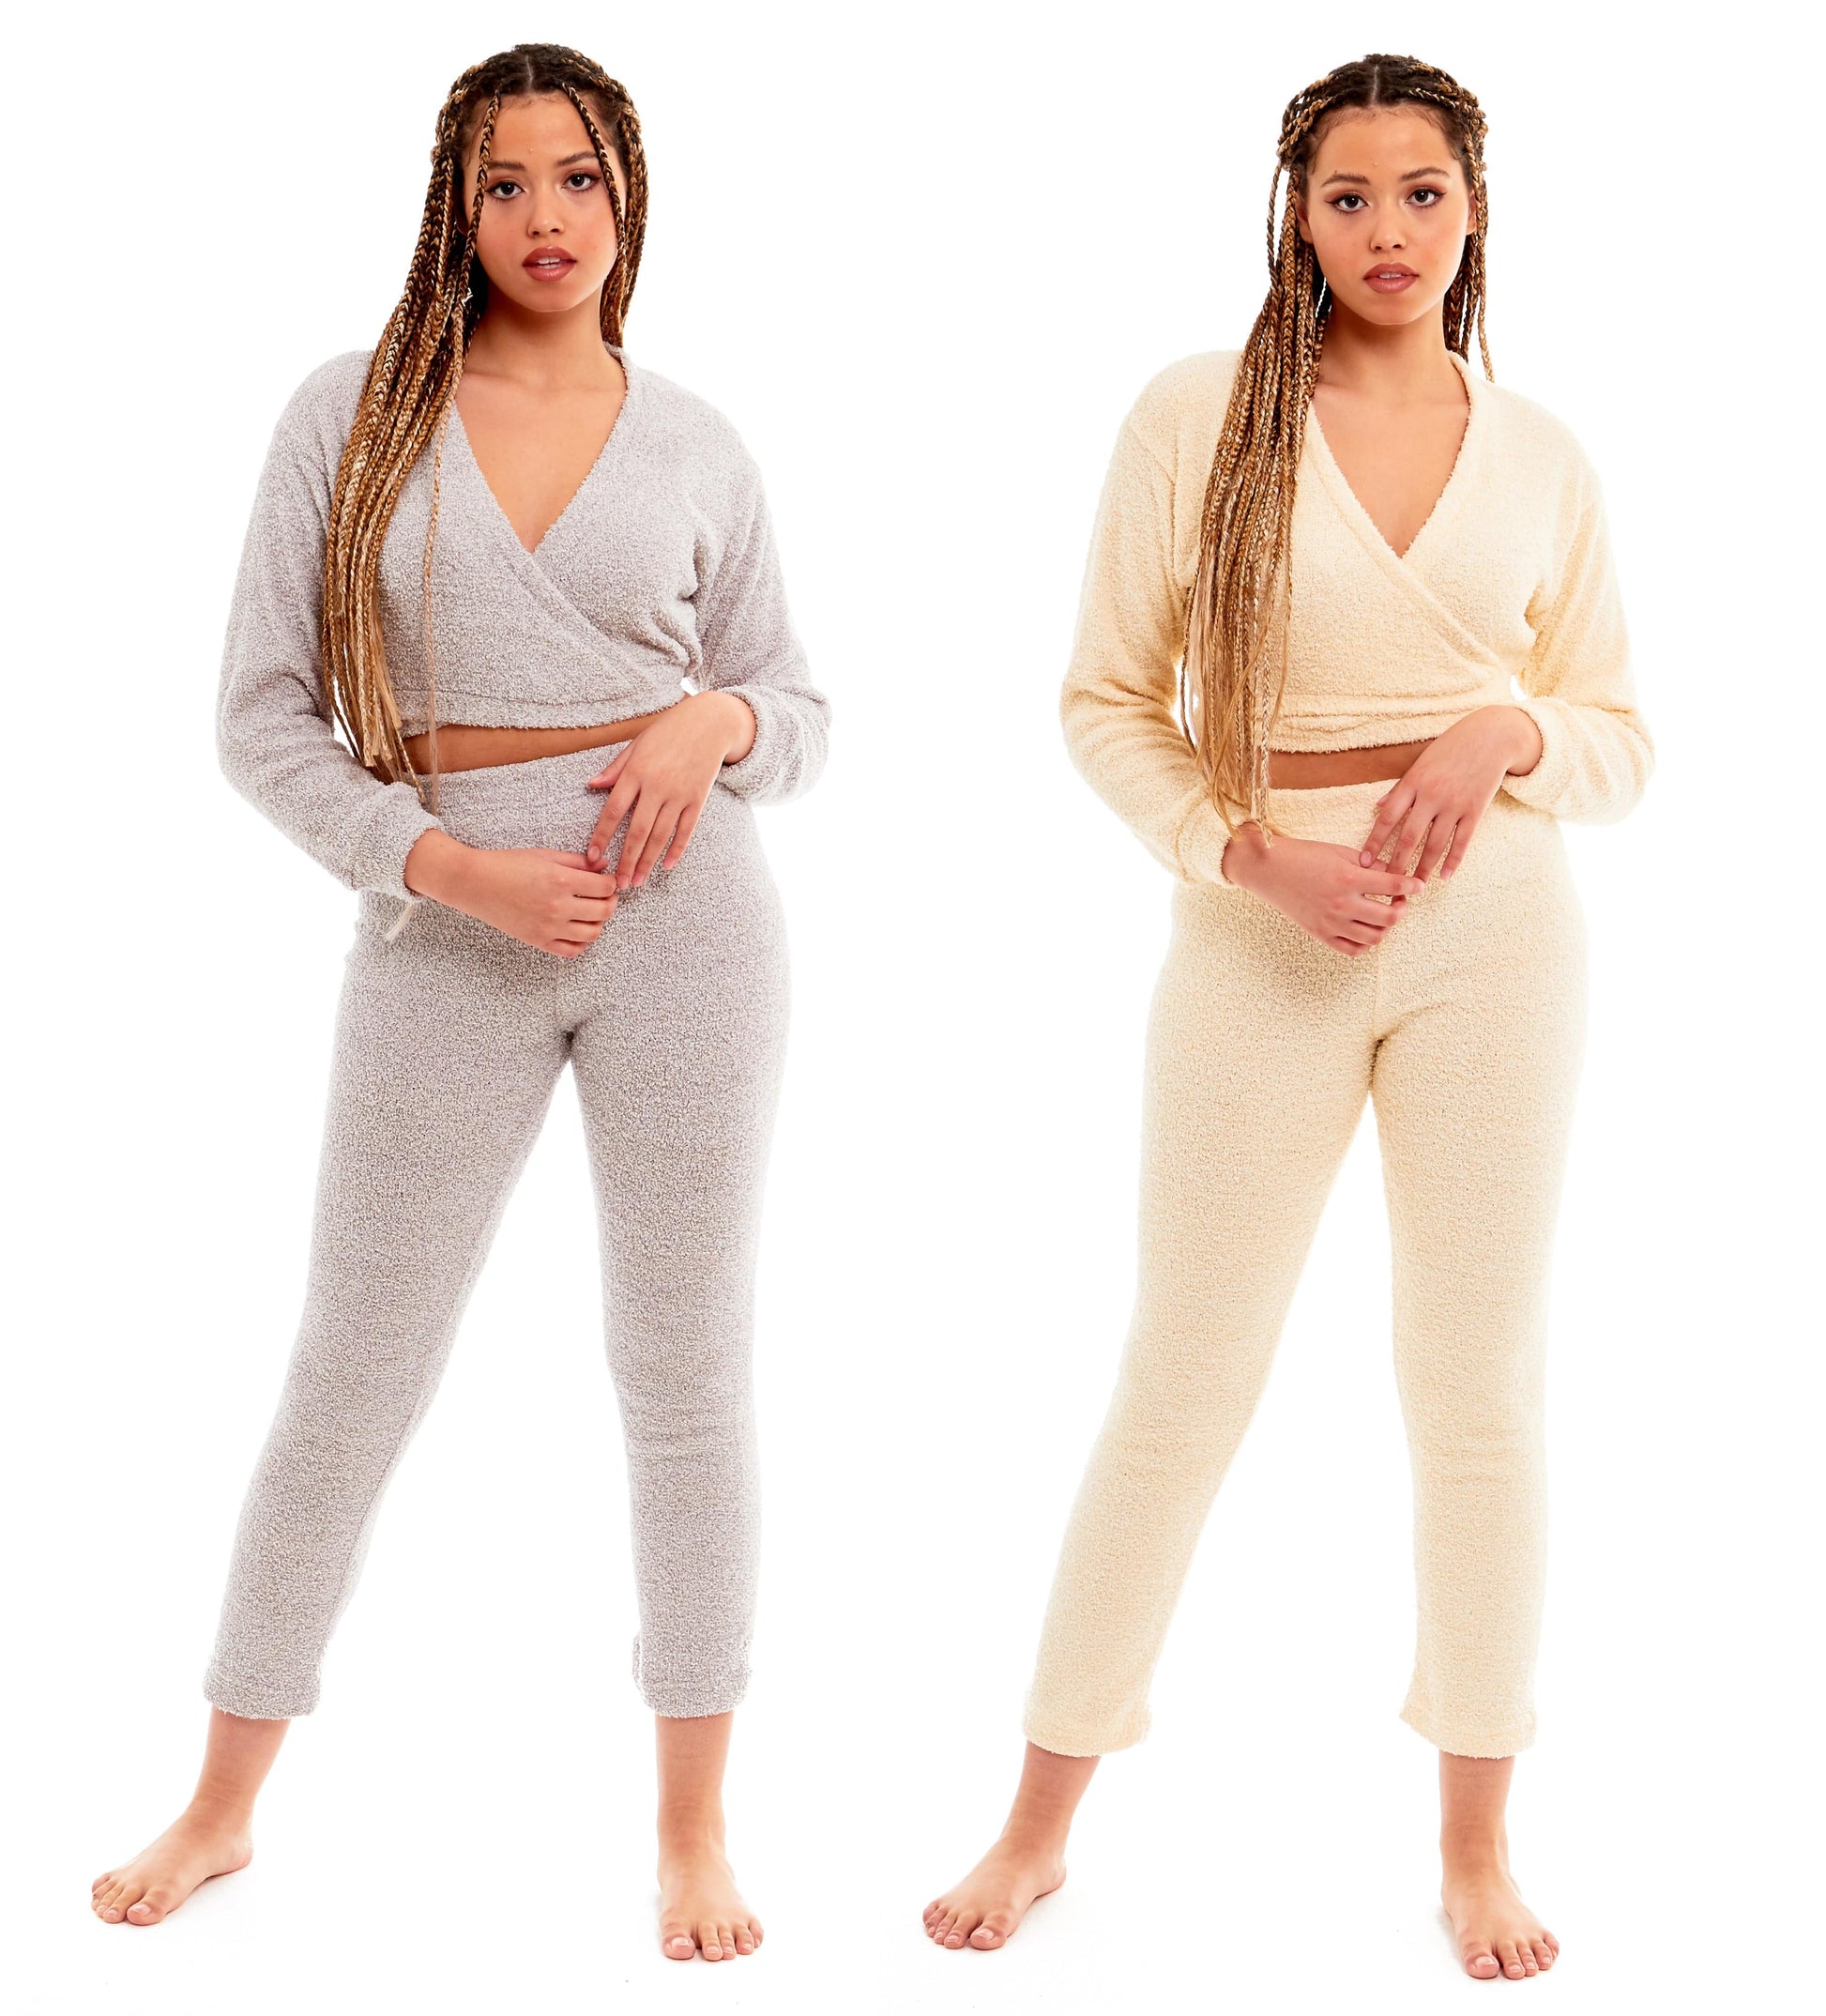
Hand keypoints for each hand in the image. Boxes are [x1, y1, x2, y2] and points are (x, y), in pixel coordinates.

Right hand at [403, 831, 618, 957]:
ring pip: (592, 933)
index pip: (605, 887)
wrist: (475, 883)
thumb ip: (578, 861)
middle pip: (604, 911)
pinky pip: (571, 950)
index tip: (607, 880)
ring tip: (592, 912)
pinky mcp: (538, 941)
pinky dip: (581, 942)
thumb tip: (604, 864)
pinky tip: (577, 929)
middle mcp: (558, 906)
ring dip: (599, 922)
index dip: (611, 882)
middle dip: (610, 902)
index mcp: (561, 881)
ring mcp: (549, 927)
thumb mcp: (545, 855)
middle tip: (605, 896)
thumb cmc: (507, 864)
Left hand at [583, 692, 756, 889]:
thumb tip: (592, 784)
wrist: (710, 722)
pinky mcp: (698, 799)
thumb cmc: (669, 730)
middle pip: (637, 831)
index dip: (601, 836)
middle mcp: (657, 786)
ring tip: (637, 881)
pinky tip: (667, 866)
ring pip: (660, 835)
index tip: (592, 857)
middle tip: (617, 884)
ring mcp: (679, 794)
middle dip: (625, 860)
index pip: (613, 810)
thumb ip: (616, 768)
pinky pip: (686, 830)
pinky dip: (677, 850)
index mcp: (636, 771)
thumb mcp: (637, 744)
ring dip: (647, 861)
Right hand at [1221, 824, 1422, 955]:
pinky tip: (1366, 929)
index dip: (1412, 886)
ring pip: (1375, 937)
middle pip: (1390, 917)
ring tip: (1383, 915)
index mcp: (1349, 878)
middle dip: (1402, 909)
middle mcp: (1343, 903)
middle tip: (1400, 901)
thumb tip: (1391, 875)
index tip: (1418, 886)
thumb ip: (1368, 865)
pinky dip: (1366, 943)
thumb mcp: (1339, 852)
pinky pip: (1353, 949)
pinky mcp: (1321, 934)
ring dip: (1386, 927)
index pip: (1393, 885)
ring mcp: (1331, 922)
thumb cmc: (1303, 855)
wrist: (1268, 870)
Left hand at [1357, 706, 1544, 881]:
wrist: (1491, 736)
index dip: (1374, 842)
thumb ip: (1400, 788)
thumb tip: (1377, 806)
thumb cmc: (1451, 748)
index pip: (1388, 818)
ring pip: (1435, 845)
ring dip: (1423, 868)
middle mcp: (1432, 795)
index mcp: (1413, 782)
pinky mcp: (1476, 810)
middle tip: (1387, 885)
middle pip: (1409, 837)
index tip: (1365, 862)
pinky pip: (1462, 841)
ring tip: (1414, 886)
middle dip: (1396, 864)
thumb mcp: (1421, 763)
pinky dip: (1453, 861)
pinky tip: (1444, 876)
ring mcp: (1455, 804)